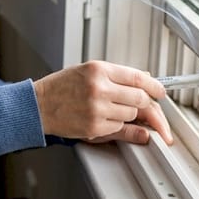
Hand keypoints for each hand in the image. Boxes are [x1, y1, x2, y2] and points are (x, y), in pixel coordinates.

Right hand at [33, 60, 172, 145]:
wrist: (38, 105)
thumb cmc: (60, 88)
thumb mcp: (86, 71)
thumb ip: (116, 75)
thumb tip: (146, 78)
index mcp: (99, 70)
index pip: (139, 78)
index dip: (155, 86)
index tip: (160, 91)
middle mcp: (99, 88)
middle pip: (140, 98)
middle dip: (145, 104)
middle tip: (144, 107)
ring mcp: (98, 109)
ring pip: (132, 114)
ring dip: (129, 115)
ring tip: (112, 110)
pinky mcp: (95, 127)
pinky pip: (120, 128)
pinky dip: (119, 126)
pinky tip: (106, 120)